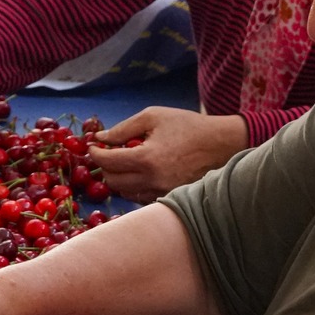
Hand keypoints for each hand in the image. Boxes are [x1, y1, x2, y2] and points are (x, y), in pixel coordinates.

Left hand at [86, 108, 247, 202]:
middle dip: (105, 167)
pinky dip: (134, 186)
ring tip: (124, 162)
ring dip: (118, 178)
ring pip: (125, 192)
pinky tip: (139, 172)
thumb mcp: (153, 117)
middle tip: (108, 153)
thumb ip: (123, 128)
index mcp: (147, 158)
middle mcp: (153, 180)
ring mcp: (163, 192)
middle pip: (113, 181)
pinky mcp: (170, 197)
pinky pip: (141, 197)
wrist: (221, 143)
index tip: (93, 147)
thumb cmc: (187, 126)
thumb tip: (100, 138)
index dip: (95, 154)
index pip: (108, 162)